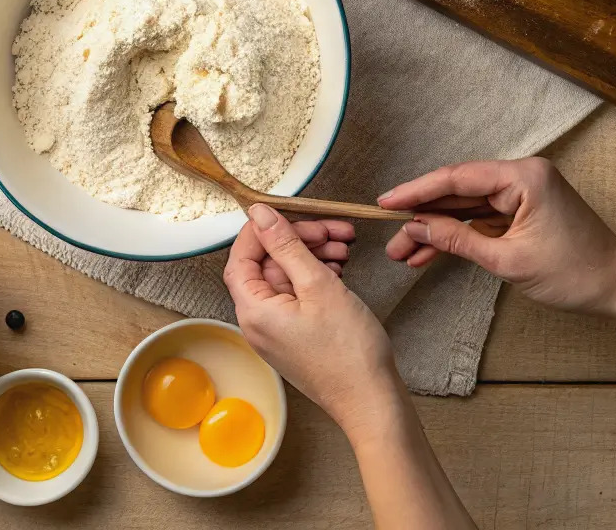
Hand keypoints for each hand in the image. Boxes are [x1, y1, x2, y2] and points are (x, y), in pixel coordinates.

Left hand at [224, 204, 400, 435]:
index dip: (263, 230)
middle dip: (299, 240)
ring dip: (313, 256)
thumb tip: (259, 214)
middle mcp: (258, 321)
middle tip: (332, 230)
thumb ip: (286, 245)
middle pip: (268, 264)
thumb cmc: (348, 351)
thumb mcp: (318, 285)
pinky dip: (317, 277)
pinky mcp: (297, 335)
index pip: (242, 256)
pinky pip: (299, 295)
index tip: (289, 213)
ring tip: (344, 248)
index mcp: (253, 310)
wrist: (374, 403)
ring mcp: (278, 330)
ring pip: (288, 277)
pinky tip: (340, 268)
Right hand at [381, 158, 615, 316]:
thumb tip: (415, 227)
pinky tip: (428, 252)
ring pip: (463, 207)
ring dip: (434, 229)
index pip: (456, 178)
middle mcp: (521, 176)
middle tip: (389, 235)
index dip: (416, 191)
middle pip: (456, 191)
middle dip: (421, 216)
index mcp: (523, 177)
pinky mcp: (520, 210)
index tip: (385, 203)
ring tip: (402, 252)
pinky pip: (478, 218)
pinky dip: (456, 235)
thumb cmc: (576, 274)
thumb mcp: (508, 260)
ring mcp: (521, 192)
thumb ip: (457, 240)